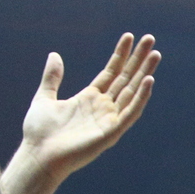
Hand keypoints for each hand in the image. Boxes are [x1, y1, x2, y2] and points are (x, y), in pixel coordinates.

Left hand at [18, 35, 159, 180]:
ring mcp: (108, 119)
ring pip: (132, 92)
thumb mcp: (44, 98)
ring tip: (155, 54)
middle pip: (125, 78)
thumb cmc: (39, 133)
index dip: (120, 55)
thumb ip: (52, 78)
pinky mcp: (111, 132)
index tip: (129, 37)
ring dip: (144, 73)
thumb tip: (55, 55)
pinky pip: (130, 113)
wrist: (38, 156)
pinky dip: (140, 97)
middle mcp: (102, 107)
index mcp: (89, 99)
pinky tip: (148, 81)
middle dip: (138, 59)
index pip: (111, 72)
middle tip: (150, 39)